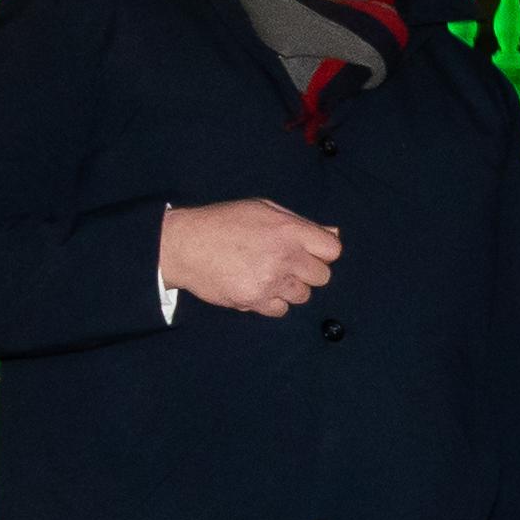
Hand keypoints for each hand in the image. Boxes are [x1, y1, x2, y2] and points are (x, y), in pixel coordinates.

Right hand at [161, 199, 341, 314]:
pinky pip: (281, 309)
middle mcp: (284, 256)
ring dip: (290, 288)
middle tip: (286, 264)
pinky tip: (257, 287)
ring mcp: (270, 281)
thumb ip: (300, 223)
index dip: (323, 252)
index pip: (333, 250)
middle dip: (307, 271)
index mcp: (289, 230)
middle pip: (322, 276)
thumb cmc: (223, 223)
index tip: (309, 252)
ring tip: (268, 274)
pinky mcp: (255, 300)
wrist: (184, 245)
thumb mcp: (263, 209)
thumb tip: (334, 233)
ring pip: (303, 295)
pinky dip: (273, 302)